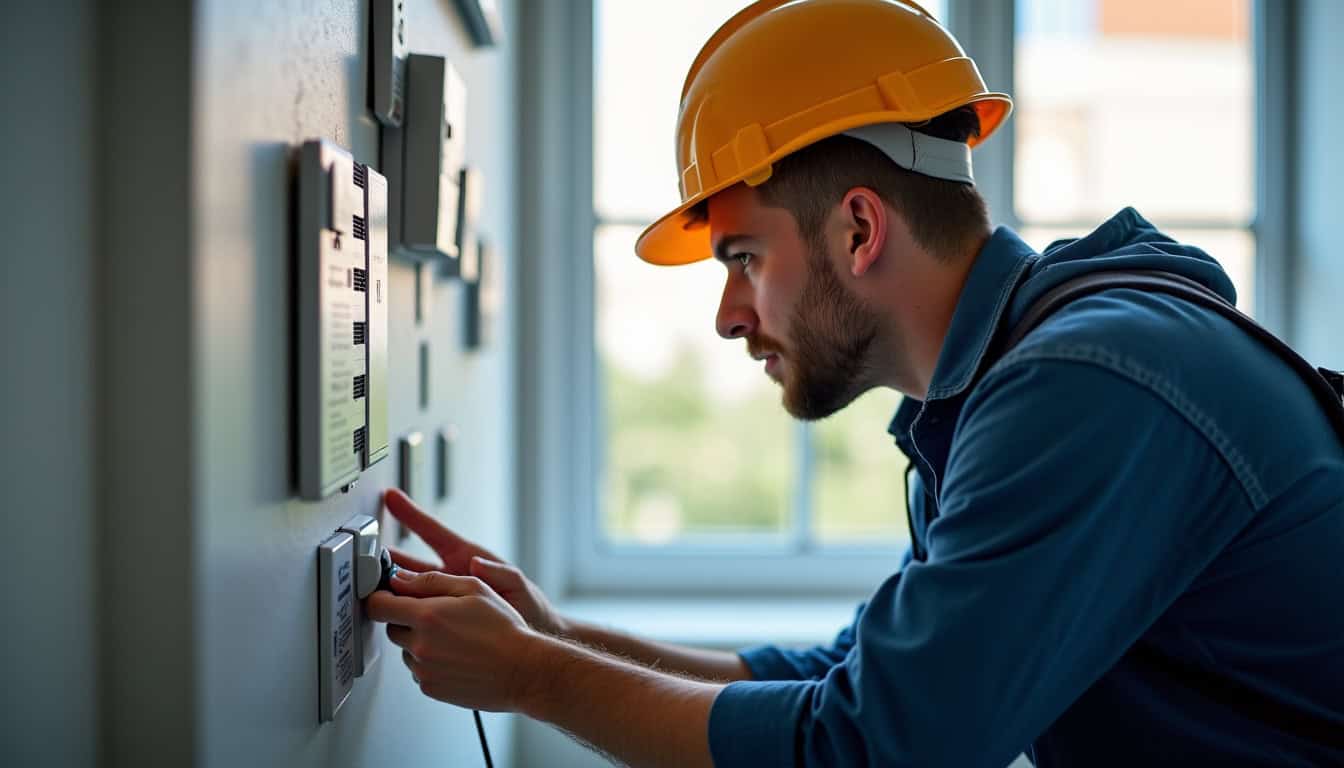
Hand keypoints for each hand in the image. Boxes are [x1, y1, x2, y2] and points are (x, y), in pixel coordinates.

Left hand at [367, 569, 545, 711]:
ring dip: (419, 640)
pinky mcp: (430, 688)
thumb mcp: (473, 588)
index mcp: (427, 616)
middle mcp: (419, 645)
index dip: (381, 596)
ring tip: (453, 637)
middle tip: (436, 614)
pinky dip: (430, 661)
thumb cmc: (504, 629)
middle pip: (391, 627)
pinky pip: (418, 670)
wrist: (522, 670)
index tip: (389, 593)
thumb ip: (430, 581)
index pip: (378, 605)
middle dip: (406, 617)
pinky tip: (455, 655)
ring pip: (406, 649)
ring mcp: (423, 670)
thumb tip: (400, 579)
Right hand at [381, 488, 569, 635]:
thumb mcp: (516, 585)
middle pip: (410, 562)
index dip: (412, 515)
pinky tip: (388, 615)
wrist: (527, 641)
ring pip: (408, 589)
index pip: (433, 532)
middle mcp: (450, 576)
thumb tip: (477, 563)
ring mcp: (444, 597)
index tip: (392, 497)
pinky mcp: (441, 618)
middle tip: (364, 551)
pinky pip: (415, 612)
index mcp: (465, 559)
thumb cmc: (526, 607)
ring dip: (390, 585)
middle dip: (386, 556)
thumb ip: (499, 574)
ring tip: (369, 584)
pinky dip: (401, 610)